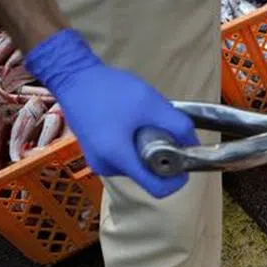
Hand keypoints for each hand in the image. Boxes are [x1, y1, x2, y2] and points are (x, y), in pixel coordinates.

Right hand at [25, 29, 197, 197]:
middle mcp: (107, 167)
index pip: (157, 189)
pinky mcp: (96, 156)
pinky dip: (134, 148)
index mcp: (118, 158)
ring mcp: (99, 163)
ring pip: (137, 167)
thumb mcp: (152, 104)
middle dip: (161, 158)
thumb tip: (194, 144)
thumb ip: (178, 126)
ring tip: (141, 124)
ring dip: (147, 151)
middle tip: (160, 132)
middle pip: (148, 177)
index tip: (184, 163)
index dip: (176, 180)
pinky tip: (130, 126)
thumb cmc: (109, 89)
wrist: (72, 77)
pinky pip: (125, 159)